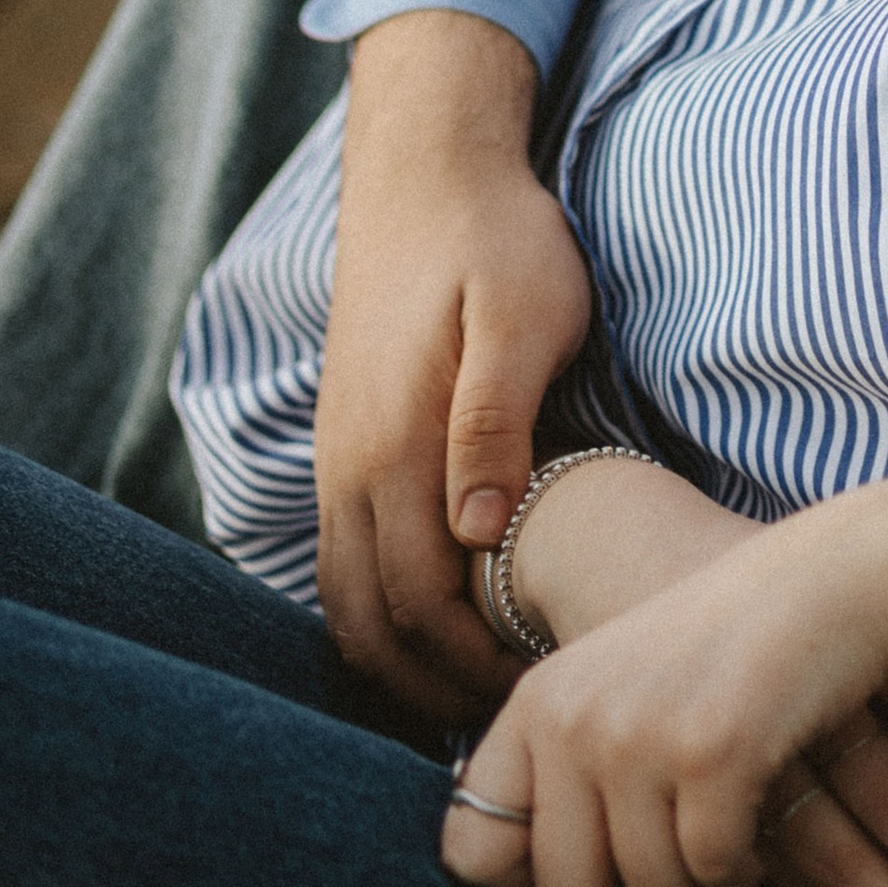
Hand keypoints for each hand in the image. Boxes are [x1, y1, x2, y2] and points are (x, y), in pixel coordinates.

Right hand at [315, 12, 592, 716]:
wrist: (426, 168)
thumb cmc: (497, 240)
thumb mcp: (524, 316)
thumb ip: (496, 424)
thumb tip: (477, 538)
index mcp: (395, 451)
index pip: (423, 610)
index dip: (479, 670)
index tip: (549, 695)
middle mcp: (349, 471)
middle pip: (375, 630)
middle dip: (440, 690)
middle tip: (524, 718)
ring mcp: (338, 461)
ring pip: (347, 606)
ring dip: (404, 664)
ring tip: (483, 695)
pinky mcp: (344, 446)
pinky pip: (343, 563)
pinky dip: (380, 618)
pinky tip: (441, 632)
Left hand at [442, 460, 887, 886]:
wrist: (844, 571)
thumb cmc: (744, 644)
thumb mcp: (630, 688)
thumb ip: (577, 772)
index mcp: (537, 700)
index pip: (470, 851)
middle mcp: (569, 714)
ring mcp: (635, 731)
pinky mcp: (707, 750)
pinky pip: (716, 876)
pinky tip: (774, 872)